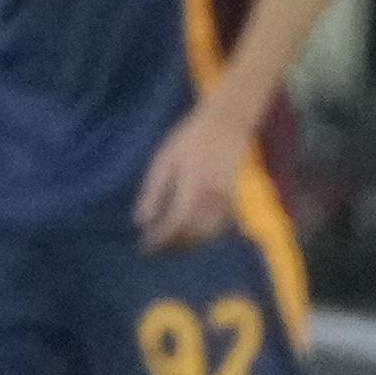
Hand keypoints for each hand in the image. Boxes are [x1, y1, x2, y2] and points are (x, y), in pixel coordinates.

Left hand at [134, 90, 264, 248]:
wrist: (227, 124)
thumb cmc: (188, 139)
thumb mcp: (164, 160)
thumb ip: (153, 191)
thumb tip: (141, 221)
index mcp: (193, 186)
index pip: (177, 224)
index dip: (161, 239)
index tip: (145, 247)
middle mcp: (214, 197)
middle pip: (195, 234)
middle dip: (174, 246)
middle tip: (155, 250)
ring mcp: (228, 199)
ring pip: (209, 234)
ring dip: (189, 244)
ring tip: (169, 245)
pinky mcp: (234, 198)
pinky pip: (220, 226)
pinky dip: (205, 236)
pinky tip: (189, 235)